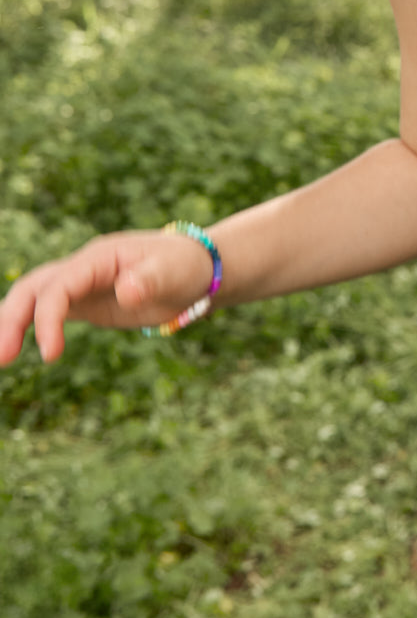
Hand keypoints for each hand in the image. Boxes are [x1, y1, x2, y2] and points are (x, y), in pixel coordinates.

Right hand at [0, 230, 217, 364]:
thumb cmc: (184, 266)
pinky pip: (48, 312)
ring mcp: (80, 284)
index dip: (48, 318)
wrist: (195, 270)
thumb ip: (150, 280)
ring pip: (33, 299)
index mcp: (98, 257)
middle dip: (12, 319)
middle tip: (2, 358)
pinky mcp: (85, 303)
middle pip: (33, 288)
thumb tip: (127, 291)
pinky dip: (29, 328)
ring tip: (0, 360)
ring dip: (12, 324)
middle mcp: (82, 268)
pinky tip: (14, 350)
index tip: (50, 355)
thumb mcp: (173, 272)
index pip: (59, 285)